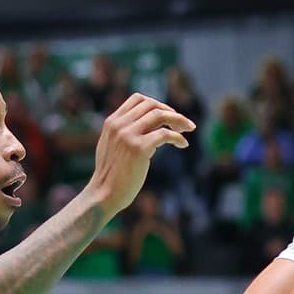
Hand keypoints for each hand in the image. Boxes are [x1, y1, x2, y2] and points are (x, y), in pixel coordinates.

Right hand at [86, 93, 194, 218]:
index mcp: (112, 122)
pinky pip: (165, 134)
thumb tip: (145, 126)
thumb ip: (123, 132)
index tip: (168, 115)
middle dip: (171, 112)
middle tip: (184, 124)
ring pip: (160, 115)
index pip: (138, 99)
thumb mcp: (111, 146)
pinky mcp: (139, 148)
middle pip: (152, 105)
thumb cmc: (111, 175)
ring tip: (189, 129)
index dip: (157, 104)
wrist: (104, 194)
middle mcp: (119, 125)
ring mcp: (128, 135)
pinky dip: (178, 137)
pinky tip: (183, 144)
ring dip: (179, 120)